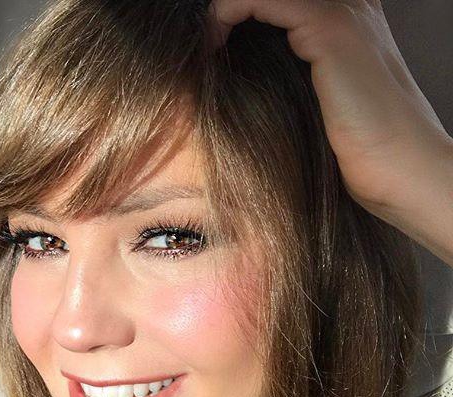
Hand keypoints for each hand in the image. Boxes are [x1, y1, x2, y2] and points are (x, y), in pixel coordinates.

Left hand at [207, 0, 451, 226]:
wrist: (401, 173)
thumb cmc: (357, 156)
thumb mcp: (312, 110)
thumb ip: (283, 83)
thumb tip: (231, 86)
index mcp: (344, 23)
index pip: (276, 6)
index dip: (237, 17)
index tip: (206, 50)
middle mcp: (346, 7)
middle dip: (229, 14)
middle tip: (200, 48)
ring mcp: (343, 12)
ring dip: (224, 13)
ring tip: (202, 49)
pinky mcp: (331, 29)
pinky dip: (226, 13)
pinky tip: (211, 46)